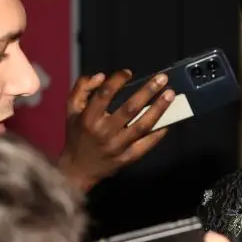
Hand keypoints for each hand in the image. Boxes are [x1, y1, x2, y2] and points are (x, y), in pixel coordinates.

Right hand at [58, 70, 174, 191]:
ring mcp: (117, 146)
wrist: (78, 169)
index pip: (105, 94)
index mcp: (88, 118)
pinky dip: (159, 132)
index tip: (128, 73)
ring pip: (142, 126)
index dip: (117, 80)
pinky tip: (169, 120)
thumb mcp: (71, 109)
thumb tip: (102, 76)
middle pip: (129, 108)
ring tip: (170, 94)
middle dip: (148, 91)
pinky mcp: (127, 158)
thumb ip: (82, 88)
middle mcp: (104, 132)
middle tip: (162, 78)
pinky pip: (147, 144)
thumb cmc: (77, 134)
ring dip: (158, 109)